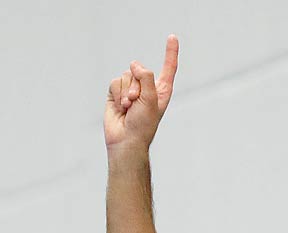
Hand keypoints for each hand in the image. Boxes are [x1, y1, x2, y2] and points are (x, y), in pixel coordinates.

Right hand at [105, 35, 178, 150]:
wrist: (126, 140)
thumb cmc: (143, 125)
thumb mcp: (151, 100)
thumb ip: (146, 78)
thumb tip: (135, 65)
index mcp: (161, 91)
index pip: (168, 68)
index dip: (170, 53)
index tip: (172, 37)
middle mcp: (147, 88)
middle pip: (139, 70)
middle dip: (136, 86)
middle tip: (136, 104)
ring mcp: (131, 89)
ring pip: (126, 75)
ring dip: (126, 92)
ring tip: (129, 108)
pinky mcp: (117, 92)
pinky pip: (115, 81)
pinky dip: (117, 93)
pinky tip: (121, 107)